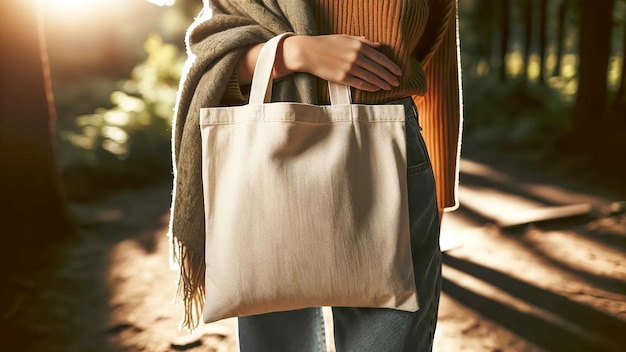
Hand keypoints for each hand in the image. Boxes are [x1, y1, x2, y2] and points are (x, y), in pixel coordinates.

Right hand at [280, 35, 401, 91]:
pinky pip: (360, 84)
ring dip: (382, 84)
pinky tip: (376, 89)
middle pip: (378, 70)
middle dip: (389, 77)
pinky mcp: (343, 78)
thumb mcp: (346, 37)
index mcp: (359, 46)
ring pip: (371, 78)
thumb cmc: (327, 43)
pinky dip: (370, 87)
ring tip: (389, 87)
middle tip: (397, 83)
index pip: (381, 58)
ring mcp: (350, 68)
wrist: (309, 52)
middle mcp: (357, 57)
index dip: (391, 66)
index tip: (398, 72)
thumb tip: (379, 46)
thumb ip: (364, 41)